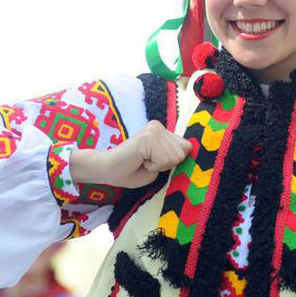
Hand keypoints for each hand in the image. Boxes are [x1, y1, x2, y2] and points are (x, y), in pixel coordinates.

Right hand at [70, 121, 191, 187]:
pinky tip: (140, 160)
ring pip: (175, 157)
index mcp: (162, 131)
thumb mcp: (160, 164)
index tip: (152, 161)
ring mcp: (154, 130)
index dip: (171, 161)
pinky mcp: (148, 137)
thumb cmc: (131, 170)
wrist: (106, 170)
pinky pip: (164, 160)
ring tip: (142, 161)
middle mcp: (159, 126)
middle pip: (183, 152)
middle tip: (146, 162)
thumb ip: (173, 156)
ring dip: (159, 166)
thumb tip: (189, 149)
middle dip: (166, 164)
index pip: (186, 148)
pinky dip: (154, 167)